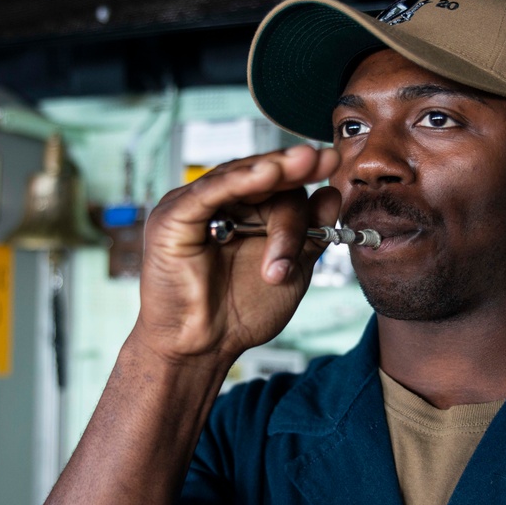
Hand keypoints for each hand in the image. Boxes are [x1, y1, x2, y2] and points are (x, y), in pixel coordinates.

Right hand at [131, 144, 341, 366]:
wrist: (205, 348)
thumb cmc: (240, 313)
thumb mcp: (290, 270)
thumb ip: (309, 235)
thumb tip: (330, 194)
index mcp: (243, 213)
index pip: (277, 187)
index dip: (304, 174)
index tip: (334, 162)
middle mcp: (217, 204)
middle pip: (260, 177)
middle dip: (293, 167)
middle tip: (322, 157)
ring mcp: (193, 208)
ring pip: (239, 182)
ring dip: (274, 172)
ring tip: (303, 163)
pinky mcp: (172, 217)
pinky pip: (207, 193)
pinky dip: (238, 182)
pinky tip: (266, 174)